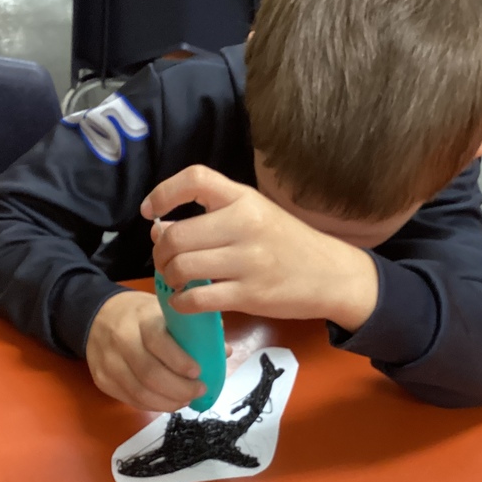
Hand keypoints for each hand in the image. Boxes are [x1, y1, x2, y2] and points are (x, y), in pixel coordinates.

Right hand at [86, 290, 206, 411]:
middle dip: (179, 388)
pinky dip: (153, 405)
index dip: (179, 361)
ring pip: (139, 392)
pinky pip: (130, 400)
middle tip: (198, 391)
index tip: (198, 372)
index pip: (158, 342)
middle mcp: (121, 340)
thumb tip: (224, 352)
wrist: (97, 316)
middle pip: (149, 373)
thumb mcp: (165, 311)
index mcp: (140, 319)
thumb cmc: (141, 315)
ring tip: (186, 399)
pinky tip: (168, 401)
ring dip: (168, 402)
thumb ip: (194, 330)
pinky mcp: (102, 380)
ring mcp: (108, 362)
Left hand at [140, 165, 378, 330]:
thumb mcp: (256, 216)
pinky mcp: (250, 294)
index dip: (164, 193)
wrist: (331, 275)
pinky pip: (198, 299)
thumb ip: (213, 217)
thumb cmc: (288, 243)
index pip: (196, 179)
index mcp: (245, 198)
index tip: (150, 212)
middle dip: (160, 251)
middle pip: (178, 234)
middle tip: (164, 260)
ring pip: (183, 267)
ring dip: (169, 277)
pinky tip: (185, 301)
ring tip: (175, 281)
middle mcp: (245, 224)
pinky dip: (181, 302)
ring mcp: (248, 261)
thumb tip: (159, 228)